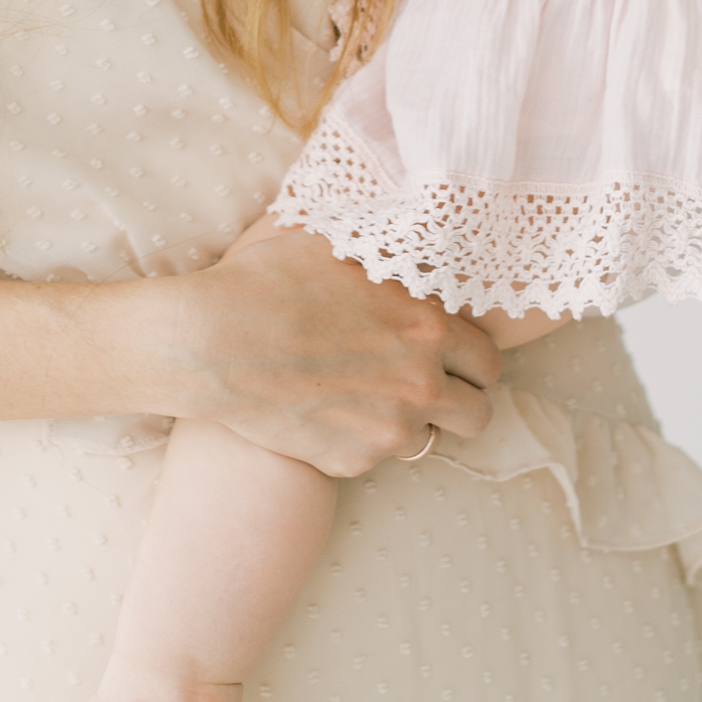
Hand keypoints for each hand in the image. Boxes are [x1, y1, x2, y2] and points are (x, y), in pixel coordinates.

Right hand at [177, 218, 498, 478]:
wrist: (212, 341)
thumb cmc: (269, 281)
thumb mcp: (341, 246)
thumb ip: (391, 256)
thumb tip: (411, 239)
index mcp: (429, 328)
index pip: (489, 362)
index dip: (470, 360)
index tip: (450, 358)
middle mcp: (420, 384)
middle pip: (477, 414)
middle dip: (458, 402)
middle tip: (424, 387)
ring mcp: (387, 430)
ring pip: (427, 441)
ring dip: (408, 423)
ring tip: (368, 397)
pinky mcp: (351, 462)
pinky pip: (374, 458)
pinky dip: (360, 440)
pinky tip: (327, 411)